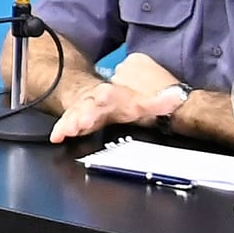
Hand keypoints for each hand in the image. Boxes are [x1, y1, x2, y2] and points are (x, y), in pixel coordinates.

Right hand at [49, 74, 181, 145]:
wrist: (100, 96)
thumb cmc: (123, 102)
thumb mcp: (145, 101)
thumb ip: (161, 102)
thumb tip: (177, 98)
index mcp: (114, 96)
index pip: (110, 95)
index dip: (108, 98)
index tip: (106, 102)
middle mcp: (96, 102)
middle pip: (90, 106)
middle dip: (85, 114)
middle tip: (81, 122)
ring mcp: (84, 111)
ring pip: (75, 115)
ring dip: (71, 123)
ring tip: (65, 131)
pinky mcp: (76, 121)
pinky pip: (67, 124)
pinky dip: (62, 129)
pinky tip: (57, 136)